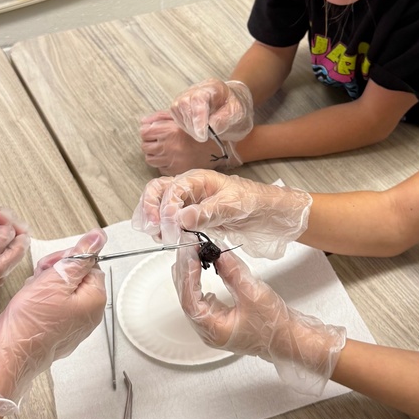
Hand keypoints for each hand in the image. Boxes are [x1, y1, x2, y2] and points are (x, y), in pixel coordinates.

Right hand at [0, 228, 106, 414]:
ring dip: (45, 284)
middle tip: (39, 278)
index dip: (68, 259)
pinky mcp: (58, 330)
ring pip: (62, 289)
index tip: (51, 265)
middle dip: (56, 272)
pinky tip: (29, 305)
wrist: (8, 355)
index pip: (90, 264)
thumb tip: (98, 237)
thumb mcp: (56, 279)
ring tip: (32, 294)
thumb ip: (80, 257)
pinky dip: (40, 300)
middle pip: (77, 276)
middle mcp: (89, 313)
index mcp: (95, 299)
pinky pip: (53, 305)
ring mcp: (74, 324)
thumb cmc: (30, 321)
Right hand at [132, 169, 311, 258]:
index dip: (165, 207)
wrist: (269, 212)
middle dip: (150, 208)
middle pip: (158, 191)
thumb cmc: (254, 201)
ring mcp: (190, 203)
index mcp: (198, 179)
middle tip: (153, 229)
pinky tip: (169, 239)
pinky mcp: (194, 217)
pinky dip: (166, 229)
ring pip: (161, 206)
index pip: (170, 189)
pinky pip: (172, 221)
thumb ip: (206, 212)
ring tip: (160, 236)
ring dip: (155, 220)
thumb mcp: (232, 206)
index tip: (169, 227)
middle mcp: (190, 189)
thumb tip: (179, 218)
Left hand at [140, 112, 241, 173]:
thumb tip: (143, 122)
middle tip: (159, 141)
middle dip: (149, 142)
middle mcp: (168, 147)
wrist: (217, 148)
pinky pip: (160, 168)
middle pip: (145, 146)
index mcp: (169, 131)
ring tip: (164, 150)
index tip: (153, 131)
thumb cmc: (199, 130)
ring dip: (154, 154)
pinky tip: (171, 158)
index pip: (144, 132)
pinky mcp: (175, 171)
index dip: (147, 131)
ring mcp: (171, 161)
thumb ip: (160, 117)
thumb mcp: (181, 118)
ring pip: (150, 159)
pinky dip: (163, 163)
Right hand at [169, 79, 253, 141]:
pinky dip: (184, 126)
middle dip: (192, 125)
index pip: (199, 99)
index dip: (198, 117)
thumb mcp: (238, 113)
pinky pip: (176, 116)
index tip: (203, 135)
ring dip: (188, 127)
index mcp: (213, 87)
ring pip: (177, 110)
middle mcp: (196, 89)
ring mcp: (186, 96)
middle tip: (204, 137)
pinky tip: (196, 130)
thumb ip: (226, 118)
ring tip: (202, 134)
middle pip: (184, 104)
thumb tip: (211, 127)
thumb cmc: (236, 108)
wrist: (232, 105)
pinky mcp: (180, 105)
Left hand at [174, 246, 345, 394]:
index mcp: (213, 330)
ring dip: (190, 275)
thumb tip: (218, 252)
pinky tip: (200, 269)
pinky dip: (199, 282)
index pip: (190, 299)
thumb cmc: (275, 326)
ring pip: (192, 298)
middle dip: (185, 270)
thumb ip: (233, 272)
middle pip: (187, 298)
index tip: (189, 252)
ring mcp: (212, 326)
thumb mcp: (254, 293)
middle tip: (187, 245)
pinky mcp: (219, 320)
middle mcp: (208, 331)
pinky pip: (202, 299)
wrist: (290, 340)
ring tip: (190, 252)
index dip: (187, 274)